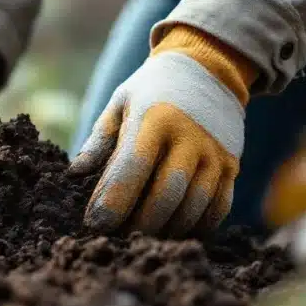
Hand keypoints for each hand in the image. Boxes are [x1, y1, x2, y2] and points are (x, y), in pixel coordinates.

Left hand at [70, 27, 257, 235]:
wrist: (209, 68)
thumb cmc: (153, 90)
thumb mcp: (121, 102)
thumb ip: (99, 141)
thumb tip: (74, 174)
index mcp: (155, 119)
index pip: (133, 167)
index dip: (113, 200)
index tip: (94, 224)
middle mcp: (189, 138)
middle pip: (166, 194)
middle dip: (139, 223)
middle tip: (117, 237)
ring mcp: (215, 154)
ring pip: (193, 206)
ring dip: (166, 229)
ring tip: (142, 237)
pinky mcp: (231, 166)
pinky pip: (218, 207)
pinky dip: (196, 226)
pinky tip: (174, 231)